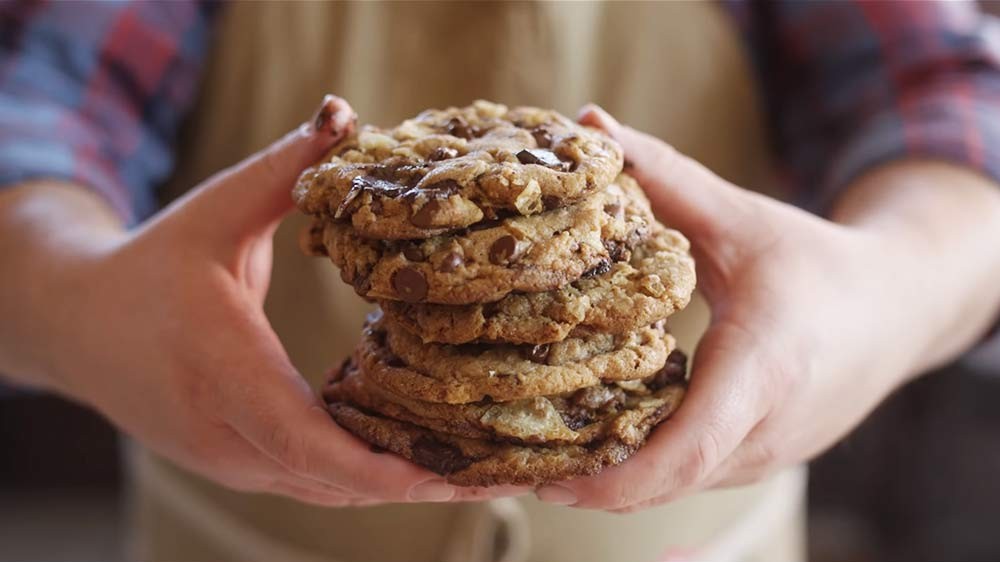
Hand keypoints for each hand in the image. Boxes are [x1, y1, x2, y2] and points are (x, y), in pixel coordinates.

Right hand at [0, 95, 523, 505]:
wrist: (75, 322)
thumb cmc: (151, 263)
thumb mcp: (215, 211)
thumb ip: (284, 169)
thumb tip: (346, 114)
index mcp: (221, 365)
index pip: (303, 437)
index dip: (373, 465)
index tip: (440, 472)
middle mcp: (221, 428)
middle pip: (328, 479)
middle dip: (410, 485)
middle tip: (489, 475)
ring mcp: (223, 456)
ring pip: (321, 490)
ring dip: (391, 487)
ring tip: (467, 474)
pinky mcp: (230, 462)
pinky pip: (305, 481)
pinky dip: (358, 479)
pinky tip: (410, 463)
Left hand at [533, 105, 999, 510]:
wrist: (897, 309)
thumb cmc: (817, 262)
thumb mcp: (740, 217)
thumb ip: (667, 175)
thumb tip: (590, 124)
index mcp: (764, 367)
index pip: (690, 447)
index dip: (619, 476)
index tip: (552, 480)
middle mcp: (768, 427)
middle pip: (668, 483)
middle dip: (590, 487)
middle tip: (505, 473)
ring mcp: (767, 455)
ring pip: (677, 488)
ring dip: (610, 483)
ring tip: (533, 462)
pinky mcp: (761, 460)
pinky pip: (692, 479)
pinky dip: (642, 474)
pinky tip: (593, 449)